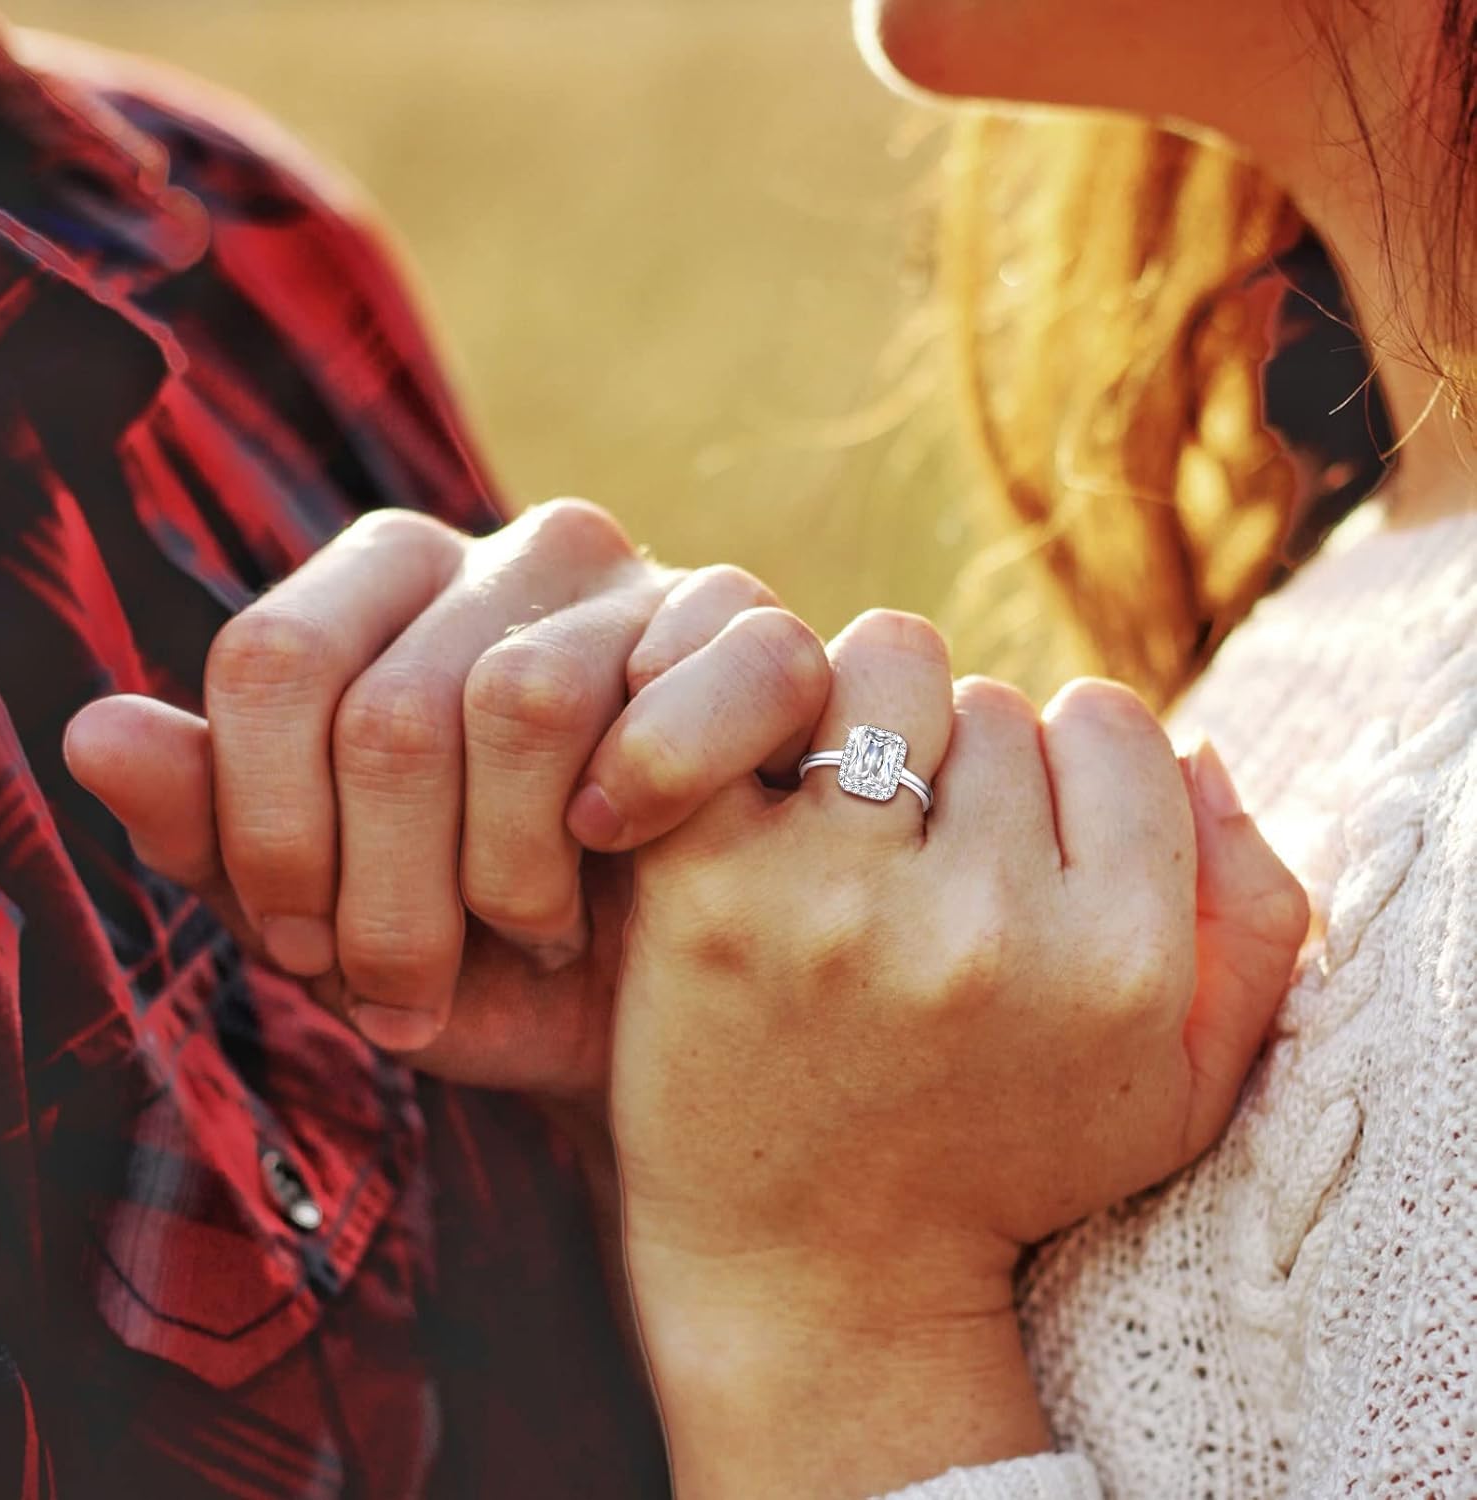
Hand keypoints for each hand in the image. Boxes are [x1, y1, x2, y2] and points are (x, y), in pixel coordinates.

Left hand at [63, 501, 828, 1097]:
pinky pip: (697, 679)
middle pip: (391, 706)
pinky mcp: (755, 631)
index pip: (272, 657)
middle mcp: (513, 551)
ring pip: (522, 699)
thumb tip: (94, 732)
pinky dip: (653, 790)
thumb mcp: (328, 919)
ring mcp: (641, 580)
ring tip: (534, 935)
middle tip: (413, 991)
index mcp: (389, 581)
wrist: (647, 1006)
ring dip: (514, 872)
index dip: (268, 831)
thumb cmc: (476, 955)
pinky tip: (631, 848)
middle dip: (390, 896)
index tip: (299, 950)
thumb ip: (212, 827)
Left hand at [610, 610, 1307, 1494]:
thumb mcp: (1184, 1084)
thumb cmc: (1008, 1163)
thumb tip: (1202, 749)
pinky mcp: (714, 887)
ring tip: (848, 818)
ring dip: (871, 724)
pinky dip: (764, 728)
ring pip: (883, 672)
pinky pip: (758, 705)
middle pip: (992, 701)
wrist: (817, 1274)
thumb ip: (1253, 916)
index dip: (1069, 769)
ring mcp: (841, 901)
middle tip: (925, 851)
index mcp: (1118, 960)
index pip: (1114, 725)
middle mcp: (987, 925)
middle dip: (965, 763)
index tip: (1026, 835)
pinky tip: (764, 805)